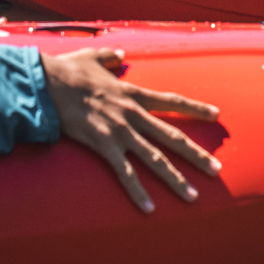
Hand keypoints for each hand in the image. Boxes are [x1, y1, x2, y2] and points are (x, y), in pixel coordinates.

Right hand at [40, 48, 220, 210]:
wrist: (47, 82)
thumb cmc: (66, 70)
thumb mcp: (92, 56)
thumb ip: (110, 57)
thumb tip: (120, 54)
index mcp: (132, 93)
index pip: (171, 101)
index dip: (194, 108)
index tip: (215, 114)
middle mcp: (132, 113)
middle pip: (172, 136)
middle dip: (196, 155)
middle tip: (216, 171)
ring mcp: (120, 130)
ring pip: (155, 159)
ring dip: (175, 179)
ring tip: (192, 196)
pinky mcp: (103, 145)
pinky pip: (124, 173)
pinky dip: (138, 192)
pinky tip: (149, 209)